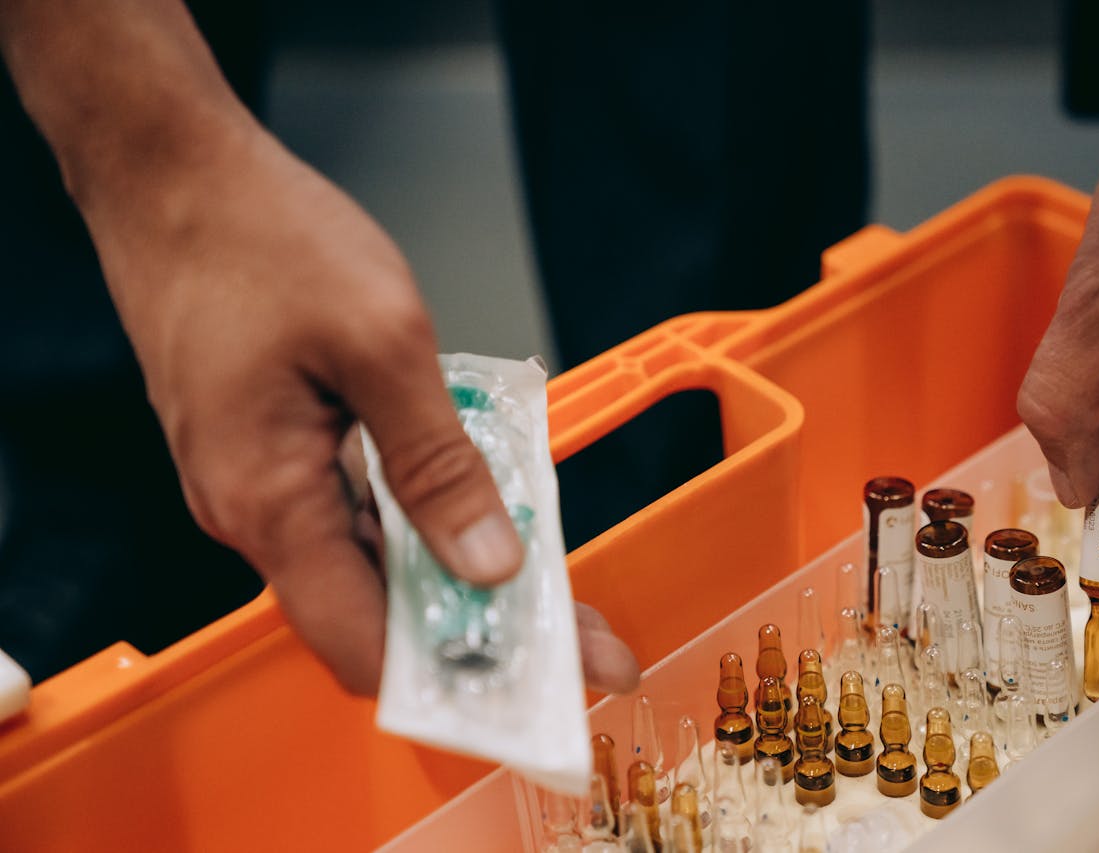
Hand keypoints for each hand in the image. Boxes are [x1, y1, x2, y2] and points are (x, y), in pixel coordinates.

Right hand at [80, 115, 637, 694]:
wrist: (174, 177)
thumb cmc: (263, 239)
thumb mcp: (381, 343)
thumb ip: (438, 463)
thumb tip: (486, 560)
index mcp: (270, 502)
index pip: (365, 644)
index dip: (459, 679)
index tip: (545, 685)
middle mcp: (253, 513)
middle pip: (375, 613)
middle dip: (479, 632)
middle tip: (575, 635)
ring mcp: (257, 485)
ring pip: (366, 564)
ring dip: (450, 576)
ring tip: (542, 584)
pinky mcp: (269, 453)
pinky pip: (350, 515)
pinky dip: (415, 524)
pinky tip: (474, 509)